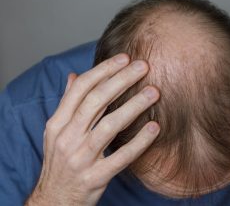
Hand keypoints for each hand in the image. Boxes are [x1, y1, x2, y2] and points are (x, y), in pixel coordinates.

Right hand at [25, 54, 159, 205]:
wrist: (54, 200)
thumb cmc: (60, 162)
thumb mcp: (57, 132)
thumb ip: (67, 104)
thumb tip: (74, 75)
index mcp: (58, 123)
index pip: (81, 89)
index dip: (104, 70)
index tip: (124, 58)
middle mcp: (67, 138)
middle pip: (96, 101)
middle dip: (121, 80)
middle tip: (144, 66)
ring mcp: (80, 158)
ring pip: (109, 126)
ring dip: (133, 106)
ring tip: (154, 92)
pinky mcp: (95, 177)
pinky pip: (121, 157)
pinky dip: (139, 142)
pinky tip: (154, 128)